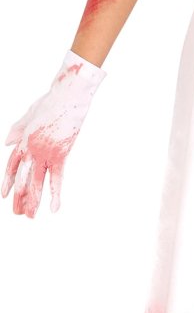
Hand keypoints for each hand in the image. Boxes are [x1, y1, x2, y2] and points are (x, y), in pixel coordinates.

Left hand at [2, 50, 105, 217]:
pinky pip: (56, 178)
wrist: (68, 95)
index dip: (8, 182)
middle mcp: (30, 148)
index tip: (6, 195)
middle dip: (19, 197)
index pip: (12, 166)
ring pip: (35, 182)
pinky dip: (55, 195)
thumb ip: (18, 129)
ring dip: (32, 201)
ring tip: (29, 217)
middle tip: (18, 213)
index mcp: (23, 139)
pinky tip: (54, 209)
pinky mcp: (60, 154)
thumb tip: (7, 142)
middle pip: (21, 178)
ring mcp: (44, 152)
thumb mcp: (30, 114)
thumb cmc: (52, 101)